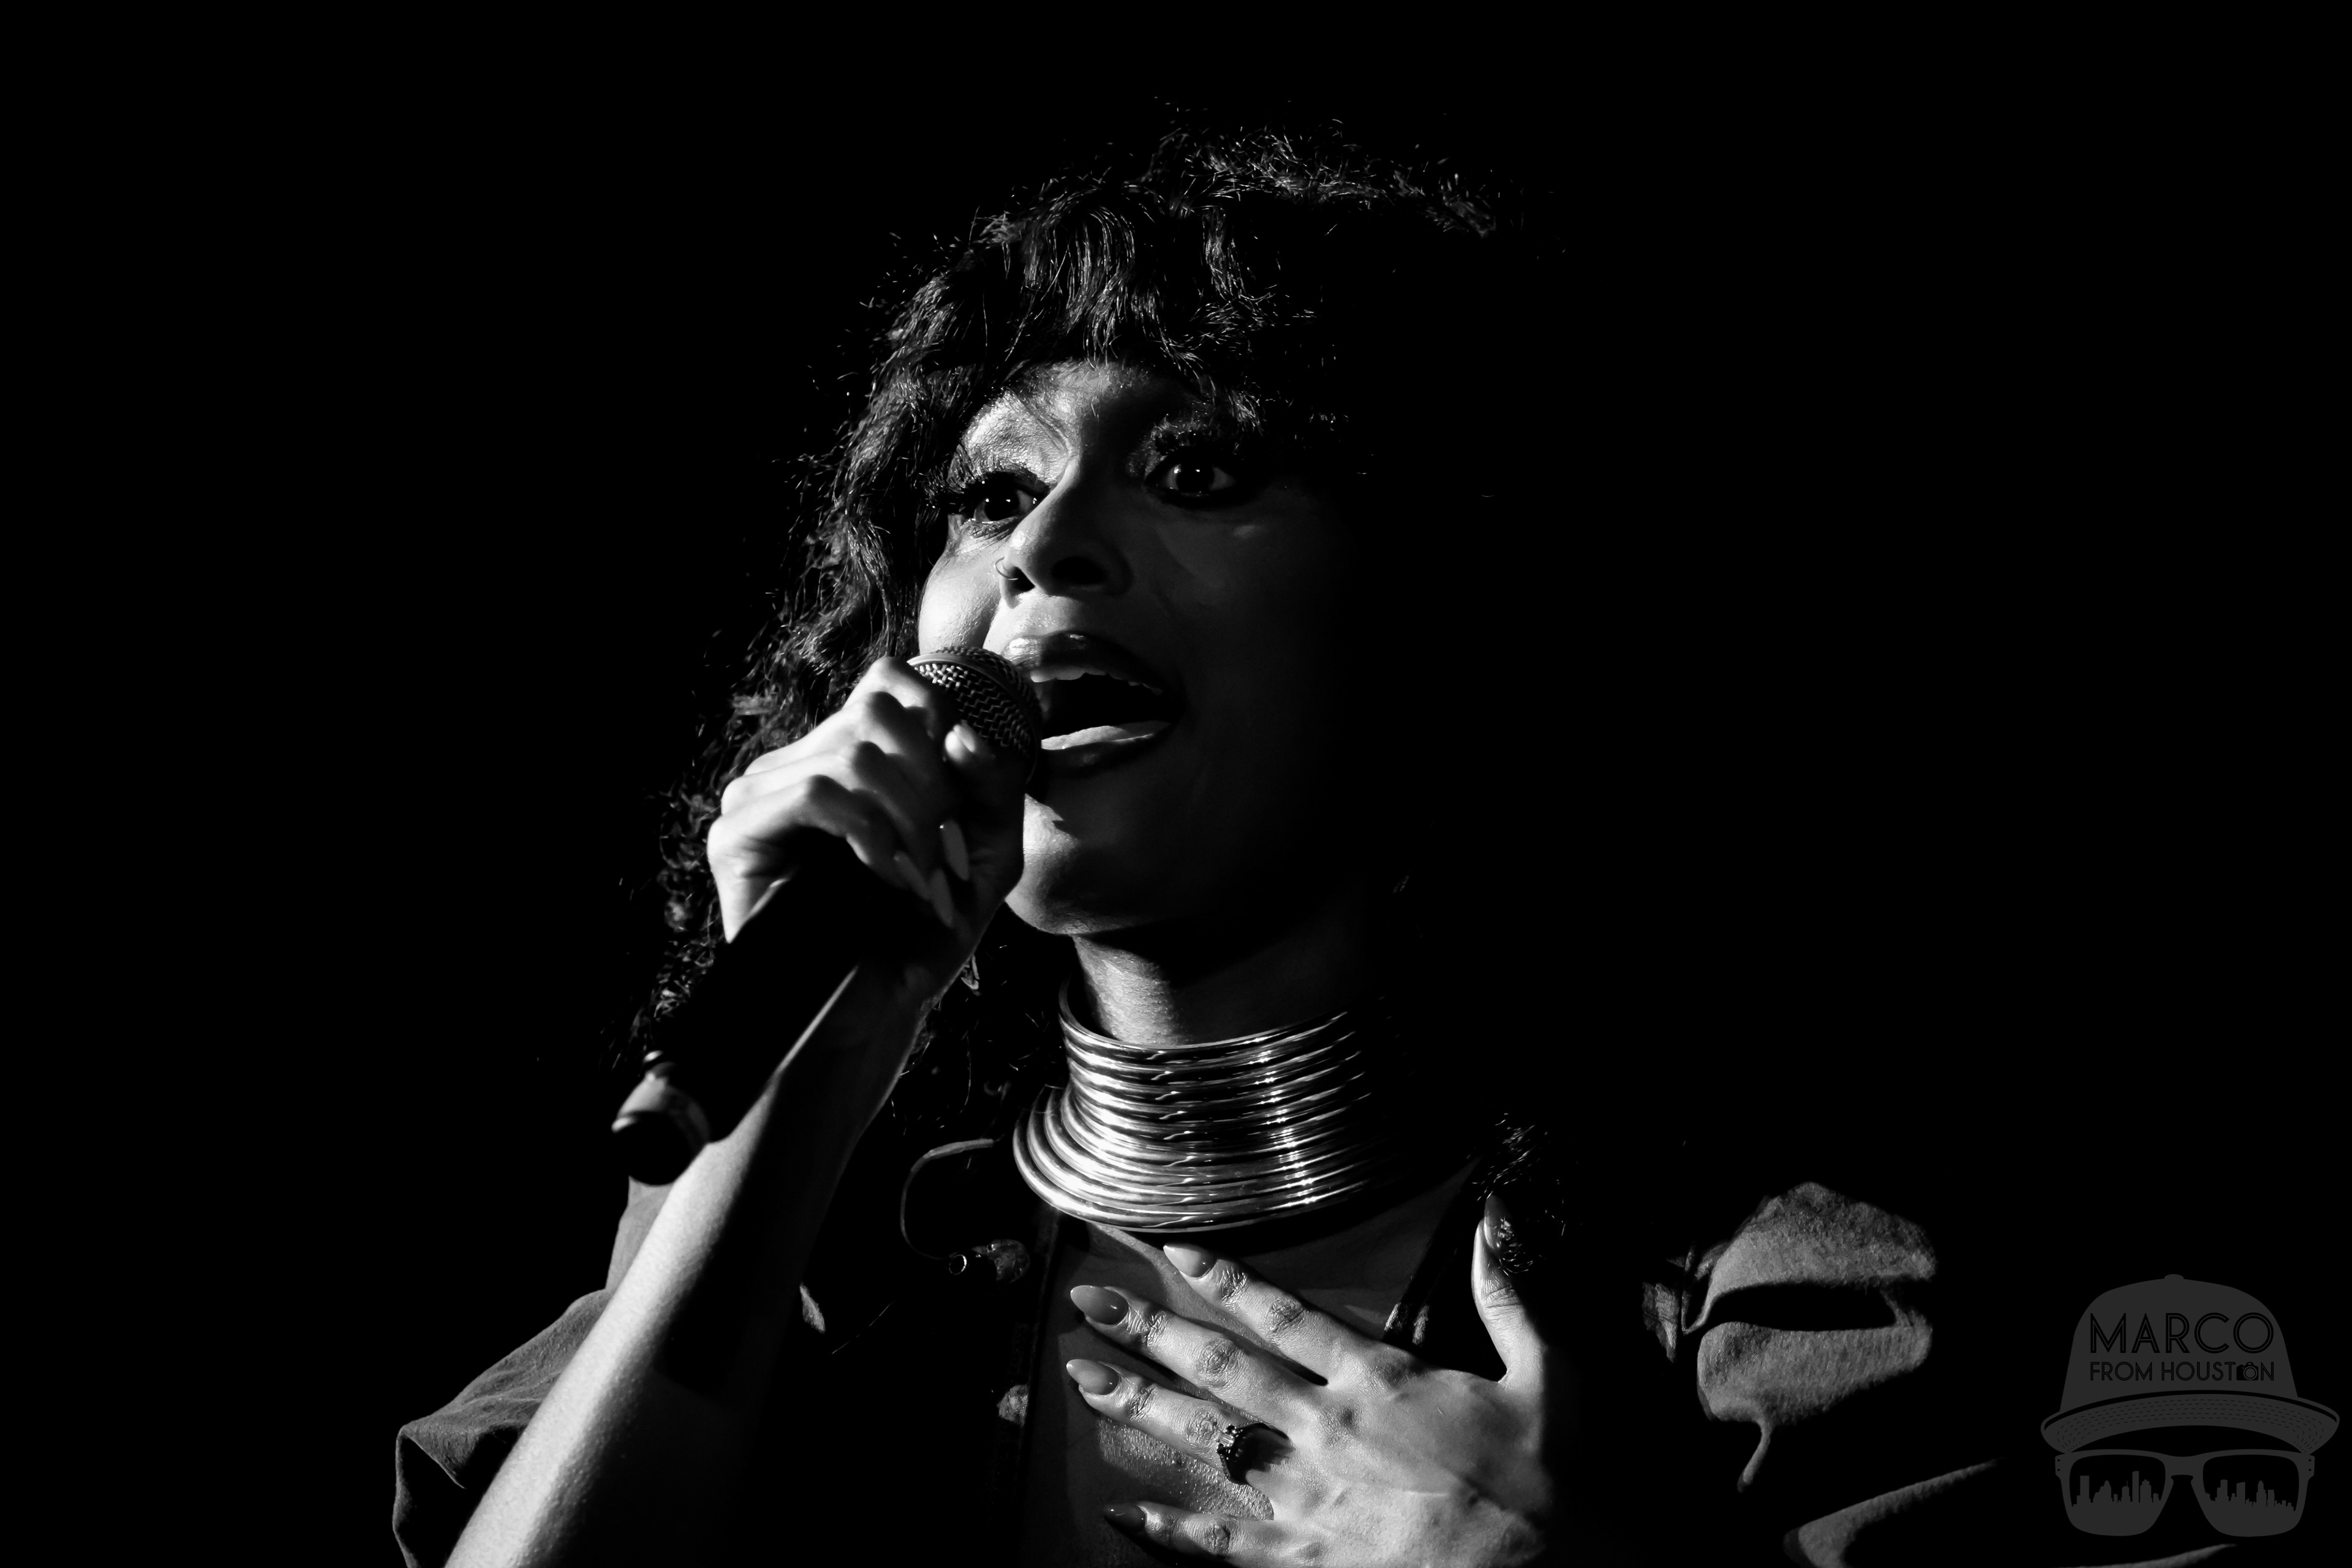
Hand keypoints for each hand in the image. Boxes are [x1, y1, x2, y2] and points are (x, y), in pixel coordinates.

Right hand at [707, 656, 1026, 999]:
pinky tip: (883, 878)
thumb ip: (989, 789)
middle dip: (932, 784)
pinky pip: (815, 791)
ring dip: (908, 821)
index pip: (889, 680)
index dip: (937, 717)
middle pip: (877, 708)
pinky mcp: (738, 833)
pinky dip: (867, 834)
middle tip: (942, 854)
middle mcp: (803, 761)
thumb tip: (961, 729)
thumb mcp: (986, 856)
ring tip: (919, 881)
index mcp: (855, 755)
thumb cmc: (923, 936)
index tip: (959, 799)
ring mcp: (763, 793)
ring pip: (851, 751)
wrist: (872, 1014)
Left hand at [1067, 1214, 1559, 1565]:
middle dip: (1148, 1332)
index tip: (1176, 1252)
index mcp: (1379, 1380)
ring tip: (1082, 1380)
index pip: (1284, 1315)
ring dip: (1138, 1408)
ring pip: (1205, 1441)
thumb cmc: (1546, 1485)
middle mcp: (1327, 1430)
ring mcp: (1308, 1499)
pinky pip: (1221, 1544)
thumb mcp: (1547, 1375)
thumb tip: (1496, 1216)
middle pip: (1220, 1369)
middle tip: (1091, 1304)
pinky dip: (1168, 1528)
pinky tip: (1123, 1511)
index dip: (1226, 1280)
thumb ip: (1509, 1295)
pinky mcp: (1304, 1562)